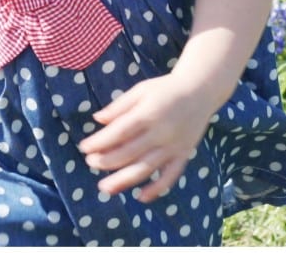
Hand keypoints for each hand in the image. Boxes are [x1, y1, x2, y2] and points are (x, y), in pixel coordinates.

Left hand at [78, 73, 212, 201]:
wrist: (202, 89)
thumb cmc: (167, 88)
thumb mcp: (141, 90)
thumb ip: (119, 106)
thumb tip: (97, 119)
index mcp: (149, 113)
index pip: (119, 132)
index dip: (99, 142)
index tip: (84, 147)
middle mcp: (161, 132)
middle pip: (129, 152)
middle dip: (106, 161)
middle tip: (90, 163)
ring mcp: (173, 145)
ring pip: (146, 168)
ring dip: (123, 180)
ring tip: (104, 188)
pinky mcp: (184, 154)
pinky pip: (170, 176)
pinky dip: (157, 189)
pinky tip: (141, 197)